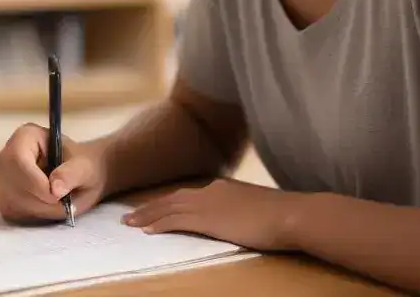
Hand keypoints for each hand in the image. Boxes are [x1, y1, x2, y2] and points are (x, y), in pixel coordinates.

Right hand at [0, 123, 105, 222]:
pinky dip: (33, 216)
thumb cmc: (84, 165)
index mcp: (25, 136)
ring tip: (59, 204)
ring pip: (10, 202)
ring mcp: (2, 178)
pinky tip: (48, 208)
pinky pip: (12, 213)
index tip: (56, 195)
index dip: (34, 181)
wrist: (82, 177)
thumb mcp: (85, 167)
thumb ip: (72, 174)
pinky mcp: (3, 198)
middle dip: (39, 200)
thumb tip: (55, 189)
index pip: (17, 159)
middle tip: (63, 204)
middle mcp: (7, 156)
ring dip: (38, 210)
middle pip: (12, 183)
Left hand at [122, 178, 292, 251]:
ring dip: (148, 215)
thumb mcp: (257, 210)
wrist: (289, 214)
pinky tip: (147, 230)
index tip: (154, 208)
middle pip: (174, 198)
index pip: (189, 195)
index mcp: (224, 188)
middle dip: (151, 207)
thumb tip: (237, 221)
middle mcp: (213, 191)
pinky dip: (160, 223)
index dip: (169, 202)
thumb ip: (242, 212)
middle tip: (129, 215)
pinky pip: (177, 220)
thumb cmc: (281, 216)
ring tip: (129, 223)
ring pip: (170, 207)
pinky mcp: (209, 218)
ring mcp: (209, 203)